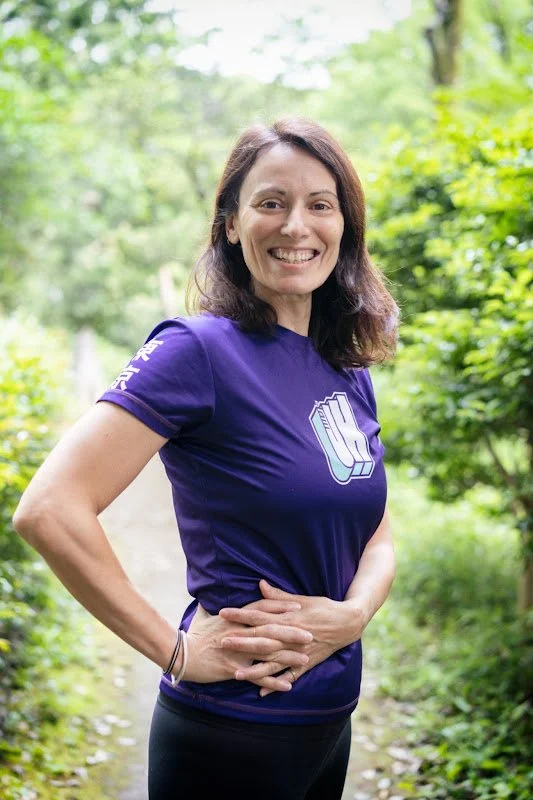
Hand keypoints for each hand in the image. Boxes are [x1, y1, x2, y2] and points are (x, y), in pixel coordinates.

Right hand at [183, 600, 312, 692]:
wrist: (180, 654)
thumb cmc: (193, 634)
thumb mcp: (205, 615)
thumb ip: (214, 607)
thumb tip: (213, 597)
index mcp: (235, 618)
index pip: (262, 609)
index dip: (280, 607)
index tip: (298, 607)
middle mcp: (239, 632)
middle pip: (270, 630)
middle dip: (291, 631)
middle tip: (310, 633)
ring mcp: (236, 651)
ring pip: (267, 652)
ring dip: (288, 656)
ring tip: (305, 658)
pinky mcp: (233, 668)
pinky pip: (257, 676)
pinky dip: (273, 680)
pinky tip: (288, 684)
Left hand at [219, 580, 365, 695]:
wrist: (348, 623)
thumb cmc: (324, 607)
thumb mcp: (302, 599)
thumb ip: (279, 596)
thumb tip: (260, 584)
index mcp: (289, 618)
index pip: (259, 616)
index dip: (241, 615)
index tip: (224, 613)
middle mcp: (291, 637)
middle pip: (262, 640)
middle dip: (241, 642)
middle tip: (222, 642)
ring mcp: (299, 652)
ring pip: (273, 662)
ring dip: (255, 669)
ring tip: (236, 674)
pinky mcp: (306, 663)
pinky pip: (289, 676)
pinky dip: (276, 684)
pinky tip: (261, 692)